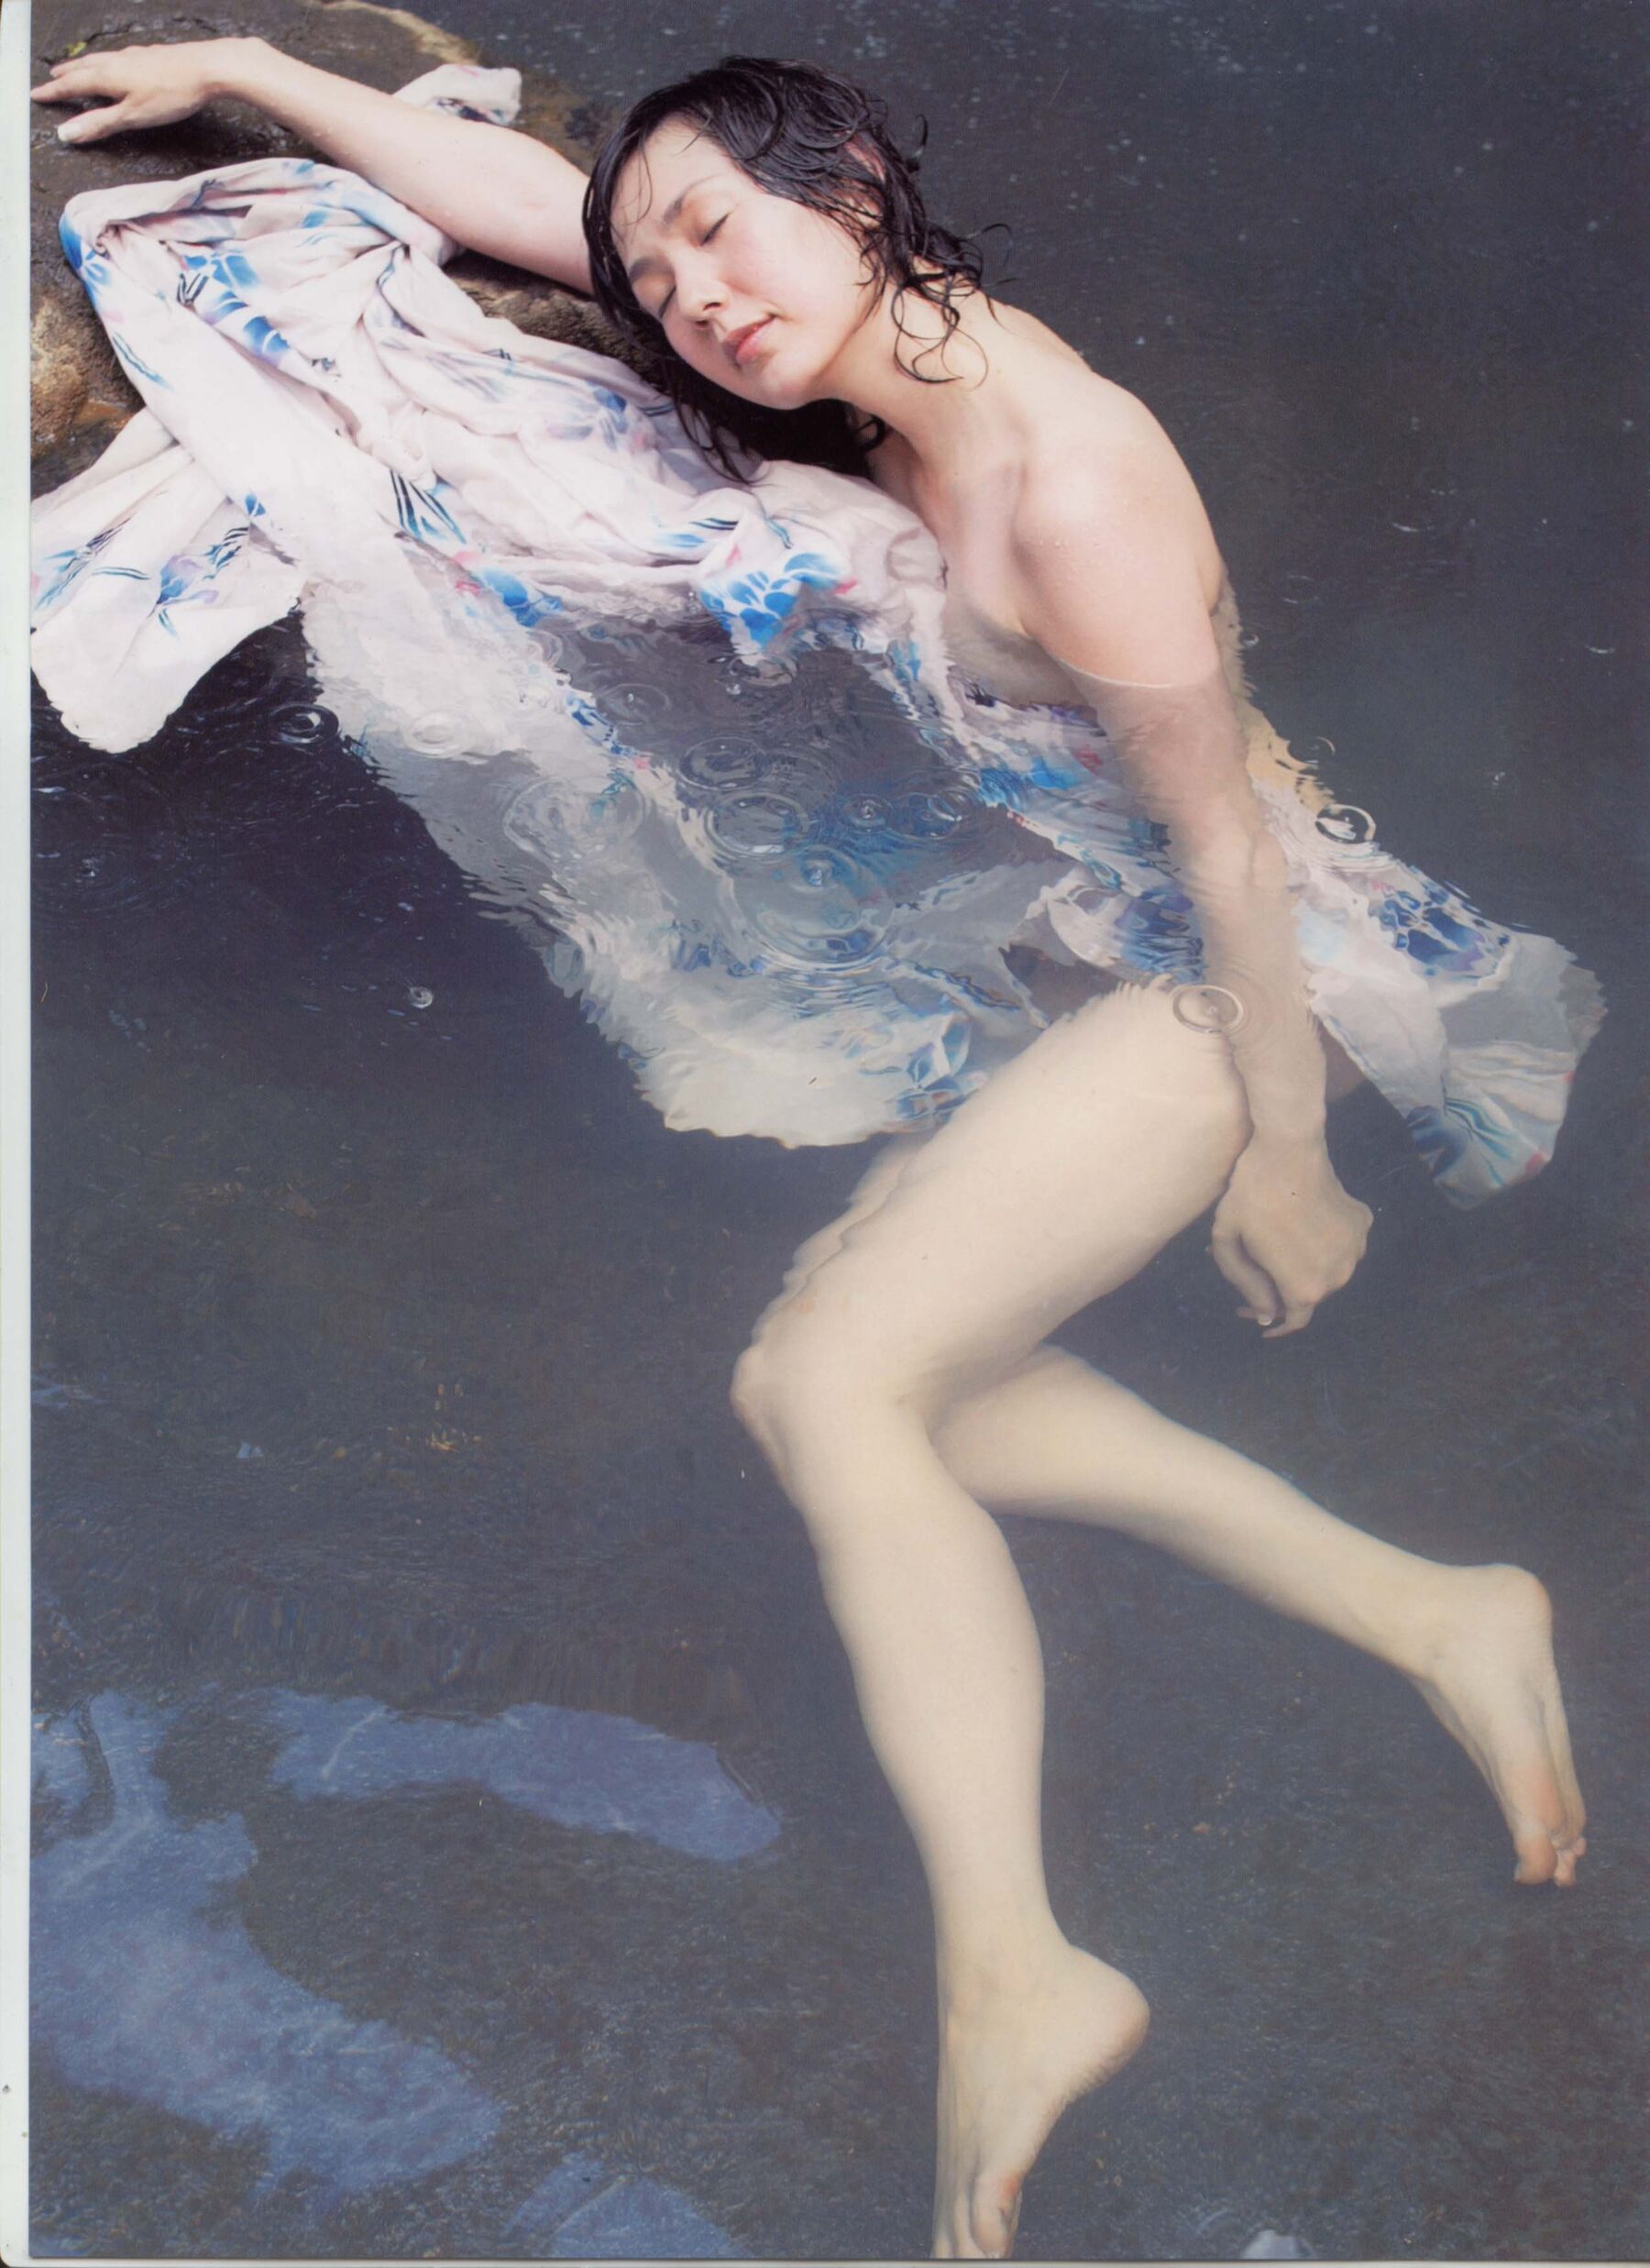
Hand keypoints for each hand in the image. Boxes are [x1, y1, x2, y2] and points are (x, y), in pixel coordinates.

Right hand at [30, 39, 259, 142]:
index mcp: (107, 76)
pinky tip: (116, 64)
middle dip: (65, 75)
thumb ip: (101, 124)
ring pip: (101, 60)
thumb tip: (67, 132)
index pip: (72, 85)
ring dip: (84, 66)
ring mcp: (134, 56)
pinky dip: (107, 62)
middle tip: (52, 79)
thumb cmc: (172, 93)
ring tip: (76, 69)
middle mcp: (116, 61)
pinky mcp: (151, 56)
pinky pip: (119, 57)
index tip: (37, 95)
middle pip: (83, 68)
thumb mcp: (133, 116)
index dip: (54, 93)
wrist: (207, 67)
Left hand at [1207, 1133, 1371, 1337]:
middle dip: (1282, 1289)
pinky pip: (1341, 1244)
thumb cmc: (1249, 1196)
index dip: (1272, 1321)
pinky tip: (1301, 1224)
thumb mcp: (1228, 1243)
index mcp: (1305, 1287)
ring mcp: (1355, 1248)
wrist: (1287, 1148)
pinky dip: (1323, 1243)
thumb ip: (1246, 1284)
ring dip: (1305, 1265)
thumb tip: (1266, 1314)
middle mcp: (1339, 1275)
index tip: (1253, 1312)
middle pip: (1309, 1295)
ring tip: (1276, 1244)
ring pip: (1327, 1270)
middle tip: (1256, 1270)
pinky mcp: (1362, 1223)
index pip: (1293, 1320)